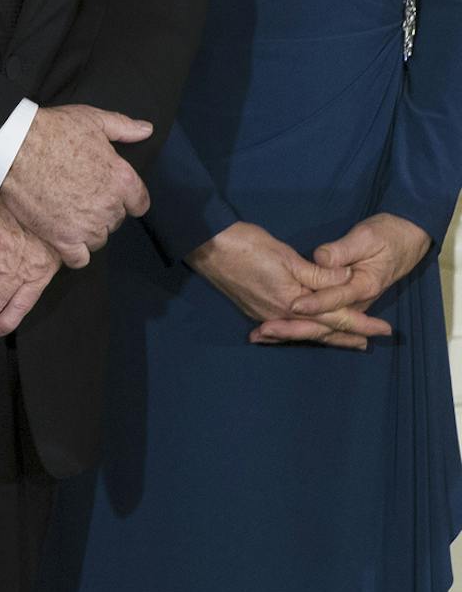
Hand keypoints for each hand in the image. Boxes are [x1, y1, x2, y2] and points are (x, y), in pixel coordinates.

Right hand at [0, 104, 152, 267]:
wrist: (13, 148)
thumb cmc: (52, 131)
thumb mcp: (92, 119)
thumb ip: (123, 126)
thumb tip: (146, 129)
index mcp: (121, 179)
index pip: (139, 202)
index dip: (125, 198)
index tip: (110, 193)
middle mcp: (109, 206)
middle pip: (116, 221)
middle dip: (102, 211)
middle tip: (80, 197)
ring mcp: (86, 225)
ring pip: (99, 240)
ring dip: (88, 231)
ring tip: (69, 215)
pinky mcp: (62, 239)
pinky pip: (79, 259)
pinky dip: (74, 253)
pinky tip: (64, 239)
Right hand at [186, 221, 391, 349]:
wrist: (206, 246)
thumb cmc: (247, 246)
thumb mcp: (287, 256)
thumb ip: (318, 273)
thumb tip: (347, 280)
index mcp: (293, 303)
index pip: (336, 317)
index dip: (361, 322)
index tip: (385, 330)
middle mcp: (280, 316)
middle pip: (320, 331)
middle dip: (346, 337)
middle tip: (368, 344)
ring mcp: (265, 315)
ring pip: (303, 331)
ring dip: (325, 337)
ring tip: (343, 341)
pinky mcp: (253, 309)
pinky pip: (285, 329)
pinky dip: (299, 334)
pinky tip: (299, 334)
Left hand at [276, 213, 431, 333]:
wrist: (407, 240)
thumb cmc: (388, 236)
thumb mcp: (366, 238)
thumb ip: (342, 251)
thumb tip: (321, 259)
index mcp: (364, 286)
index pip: (335, 299)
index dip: (313, 303)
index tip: (293, 306)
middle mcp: (357, 301)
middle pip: (325, 320)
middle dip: (294, 326)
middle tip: (264, 331)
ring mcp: (351, 302)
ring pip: (322, 323)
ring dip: (294, 329)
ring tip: (264, 335)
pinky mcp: (346, 299)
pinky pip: (324, 317)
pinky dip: (304, 324)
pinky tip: (282, 328)